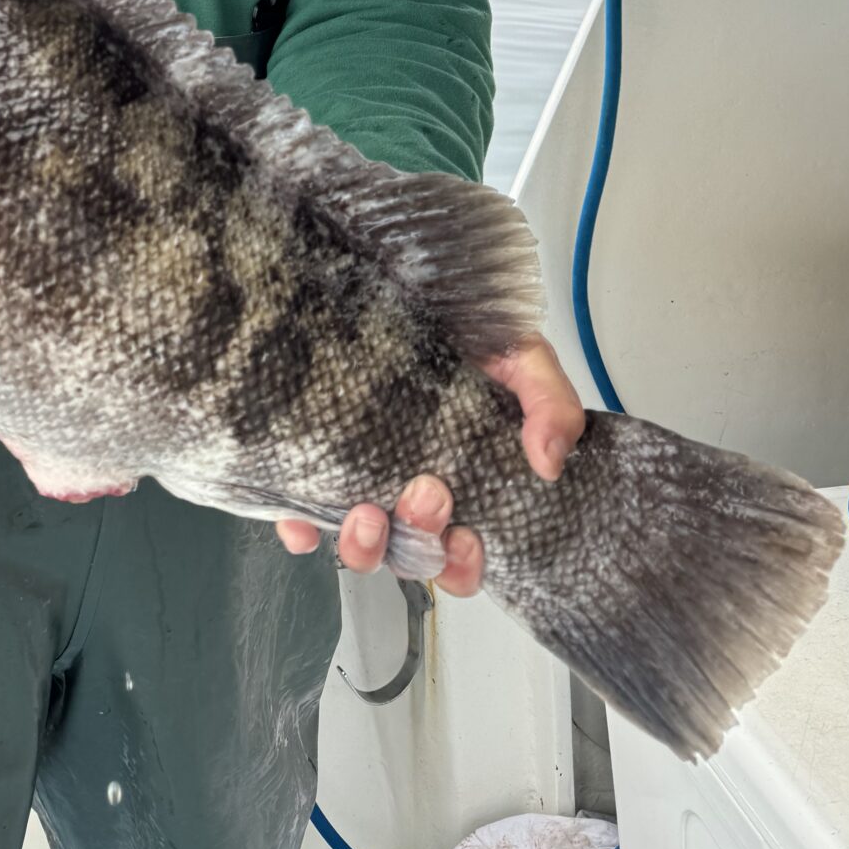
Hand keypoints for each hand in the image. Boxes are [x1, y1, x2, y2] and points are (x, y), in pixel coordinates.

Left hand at [276, 337, 584, 595]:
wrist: (406, 284)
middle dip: (419, 543)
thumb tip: (551, 461)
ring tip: (365, 514)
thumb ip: (548, 402)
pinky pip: (297, 513)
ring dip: (363, 546)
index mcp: (462, 480)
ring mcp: (358, 477)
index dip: (462, 565)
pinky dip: (298, 528)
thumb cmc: (465, 330)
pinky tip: (299, 523)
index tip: (465, 539)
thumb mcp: (522, 357)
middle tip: (425, 495)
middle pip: (411, 553)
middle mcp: (408, 487)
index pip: (462, 551)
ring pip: (359, 544)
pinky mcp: (311, 461)